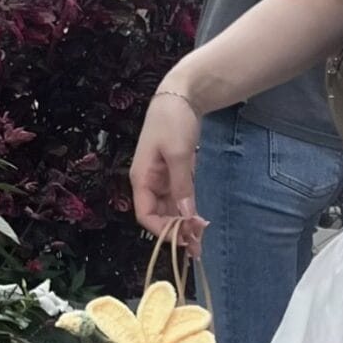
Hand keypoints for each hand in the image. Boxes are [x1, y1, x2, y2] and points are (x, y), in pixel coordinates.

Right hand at [130, 90, 207, 256]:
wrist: (181, 96)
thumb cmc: (173, 121)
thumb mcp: (178, 153)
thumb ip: (182, 186)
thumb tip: (185, 216)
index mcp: (141, 179)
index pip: (145, 215)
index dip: (162, 231)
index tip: (183, 240)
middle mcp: (149, 183)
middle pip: (158, 217)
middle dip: (176, 233)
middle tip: (198, 246)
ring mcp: (161, 181)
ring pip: (169, 212)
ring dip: (183, 227)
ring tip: (200, 241)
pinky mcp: (174, 177)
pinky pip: (178, 202)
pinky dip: (188, 213)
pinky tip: (199, 224)